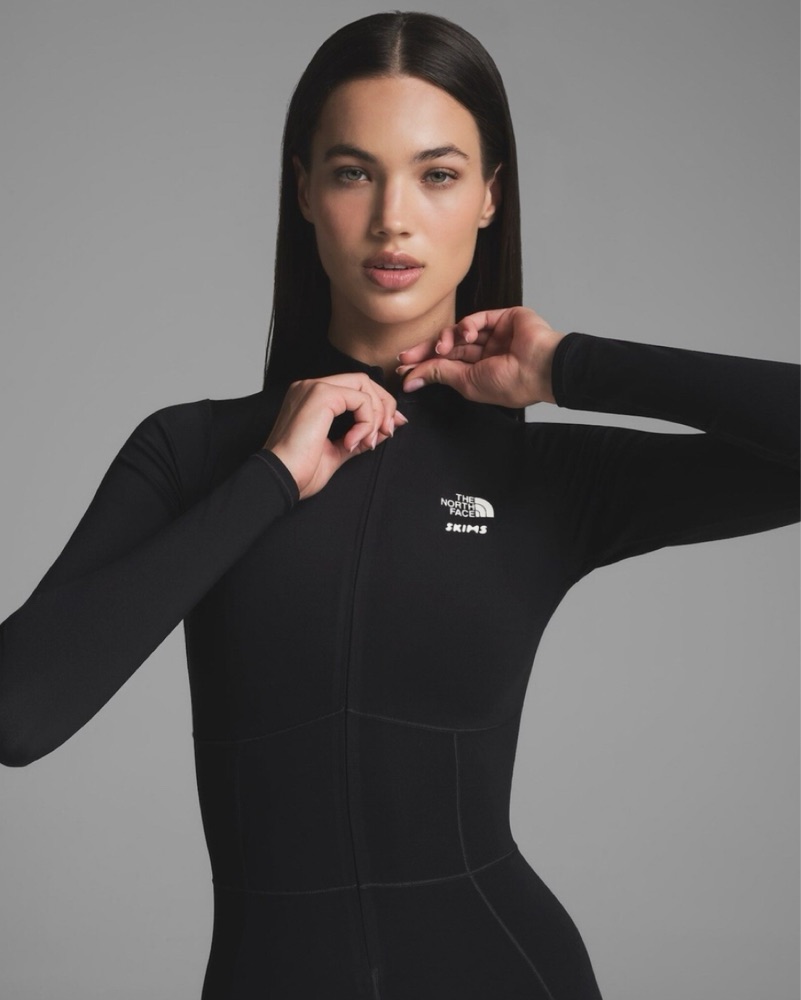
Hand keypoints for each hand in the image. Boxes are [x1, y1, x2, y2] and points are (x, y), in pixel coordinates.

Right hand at [263, 373, 408, 500]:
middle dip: (384, 407)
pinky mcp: (321, 395)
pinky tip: (352, 442)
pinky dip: (366, 422)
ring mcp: (314, 388)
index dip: (379, 405)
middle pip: (363, 381)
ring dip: (376, 416)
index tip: (389, 428)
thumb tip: (386, 428)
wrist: (281, 479)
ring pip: (364, 387)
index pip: (355, 387)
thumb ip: (361, 436)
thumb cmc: (300, 471)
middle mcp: (311, 387)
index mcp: (312, 398)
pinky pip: (361, 399)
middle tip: (388, 432)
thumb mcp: (339, 450)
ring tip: (367, 443)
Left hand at [396, 306, 565, 407]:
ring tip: (442, 348)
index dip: (423, 366)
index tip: (402, 370)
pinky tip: (466, 334)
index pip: (446, 366)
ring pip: (460, 332)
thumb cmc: (512, 383)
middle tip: (404, 357)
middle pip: (448, 348)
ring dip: (446, 339)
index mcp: (480, 373)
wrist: (540, 367)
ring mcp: (495, 336)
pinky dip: (466, 325)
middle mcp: (486, 354)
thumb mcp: (467, 382)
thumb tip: (411, 378)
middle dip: (425, 351)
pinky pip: (476, 318)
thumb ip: (440, 373)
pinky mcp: (503, 318)